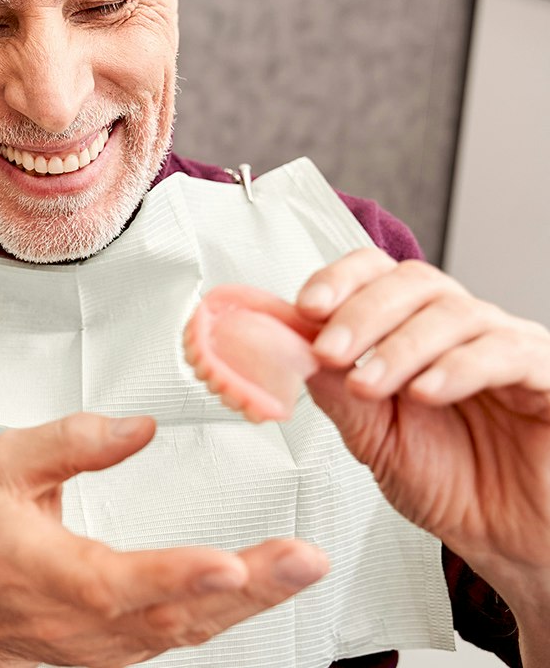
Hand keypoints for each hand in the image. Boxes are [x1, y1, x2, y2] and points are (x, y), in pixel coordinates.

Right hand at [0, 413, 327, 667]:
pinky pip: (191, 631)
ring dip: (256, 599)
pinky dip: (236, 608)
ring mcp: (114, 644)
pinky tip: (270, 582)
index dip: (174, 576)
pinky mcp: (131, 647)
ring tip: (303, 564)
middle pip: (177, 614)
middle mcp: (89, 621)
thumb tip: (139, 427)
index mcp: (51, 573)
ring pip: (193, 628)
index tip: (227, 563)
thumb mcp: (8, 468)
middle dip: (250, 588)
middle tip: (303, 559)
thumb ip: (70, 441)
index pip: (117, 582)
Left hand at [295, 249, 549, 600]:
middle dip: (361, 314)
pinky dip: (458, 367)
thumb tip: (291, 347)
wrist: (504, 542)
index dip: (340, 279)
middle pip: (413, 282)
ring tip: (368, 387)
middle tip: (329, 351)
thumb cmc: (446, 482)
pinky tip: (426, 391)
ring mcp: (506, 345)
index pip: (377, 272)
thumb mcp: (372, 436)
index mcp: (412, 328)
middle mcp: (459, 327)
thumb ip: (335, 390)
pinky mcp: (547, 374)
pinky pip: (507, 352)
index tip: (306, 307)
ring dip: (400, 347)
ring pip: (454, 313)